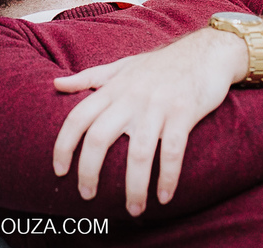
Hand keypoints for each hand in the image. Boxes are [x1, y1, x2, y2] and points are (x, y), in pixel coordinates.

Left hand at [51, 29, 245, 215]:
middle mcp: (130, 97)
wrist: (206, 52)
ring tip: (133, 210)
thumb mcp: (122, 66)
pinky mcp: (185, 113)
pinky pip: (173, 151)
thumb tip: (56, 83)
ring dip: (134, 187)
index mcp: (112, 88)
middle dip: (89, 172)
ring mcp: (158, 106)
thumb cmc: (161, 64)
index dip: (63, 145)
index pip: (78, 117)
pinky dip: (168, 177)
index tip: (59, 170)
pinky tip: (165, 197)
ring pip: (139, 153)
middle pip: (99, 138)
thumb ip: (89, 78)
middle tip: (87, 196)